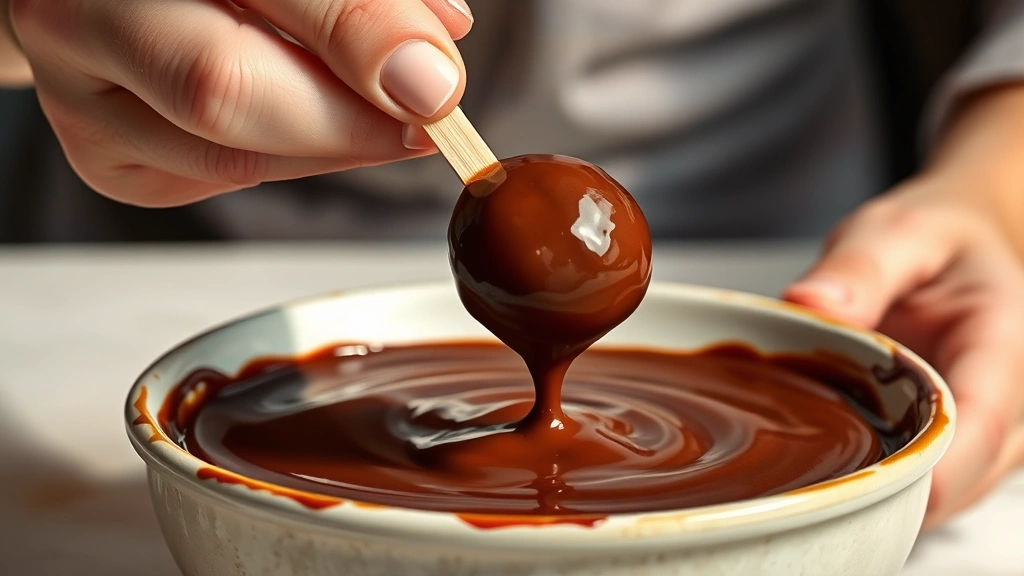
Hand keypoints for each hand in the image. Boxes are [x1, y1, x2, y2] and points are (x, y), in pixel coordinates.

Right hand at [8, 0, 473, 205]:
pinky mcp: (99, 152)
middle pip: (221, 88)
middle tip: (426, 123)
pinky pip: (215, 180)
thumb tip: (431, 60)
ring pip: (226, 157)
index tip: (437, 83)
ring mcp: (74, 90)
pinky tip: (302, 122)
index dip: (361, 37)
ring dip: (330, 148)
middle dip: (349, 121)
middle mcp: (78, 9)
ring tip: (378, 117)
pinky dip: (286, 160)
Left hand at [784, 178, 1023, 527]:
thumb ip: (859, 268)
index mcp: (1003, 342)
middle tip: (812, 476)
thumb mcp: (894, 232)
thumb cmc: (932, 241)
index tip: (882, 489)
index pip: (985, 422)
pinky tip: (837, 464)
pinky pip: (929, 488)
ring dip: (885, 491)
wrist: (958, 248)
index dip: (938, 470)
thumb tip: (806, 303)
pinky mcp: (964, 447)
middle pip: (966, 477)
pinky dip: (884, 484)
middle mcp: (1012, 400)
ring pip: (946, 495)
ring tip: (819, 465)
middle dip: (894, 491)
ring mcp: (993, 431)